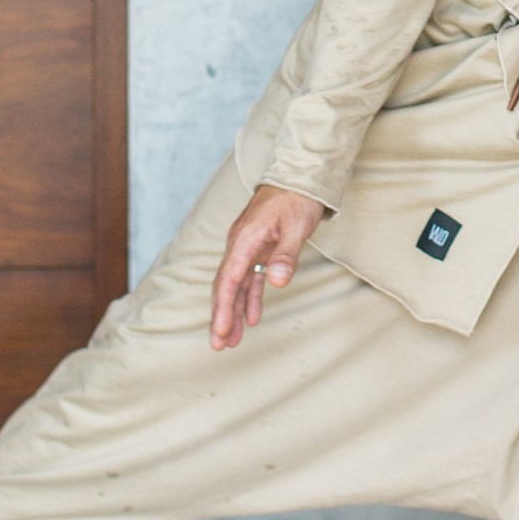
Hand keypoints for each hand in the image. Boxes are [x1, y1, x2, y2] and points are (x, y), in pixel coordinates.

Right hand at [209, 185, 327, 350]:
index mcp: (244, 239)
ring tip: (232, 340)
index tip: (221, 332)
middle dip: (222, 316)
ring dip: (234, 311)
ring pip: (236, 284)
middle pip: (226, 285)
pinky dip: (249, 297)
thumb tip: (276, 280)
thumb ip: (286, 254)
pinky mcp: (258, 247)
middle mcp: (240, 244)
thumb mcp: (297, 226)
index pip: (230, 280)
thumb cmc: (298, 198)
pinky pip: (250, 277)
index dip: (224, 308)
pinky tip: (251, 317)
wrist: (299, 174)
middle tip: (219, 345)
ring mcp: (248, 246)